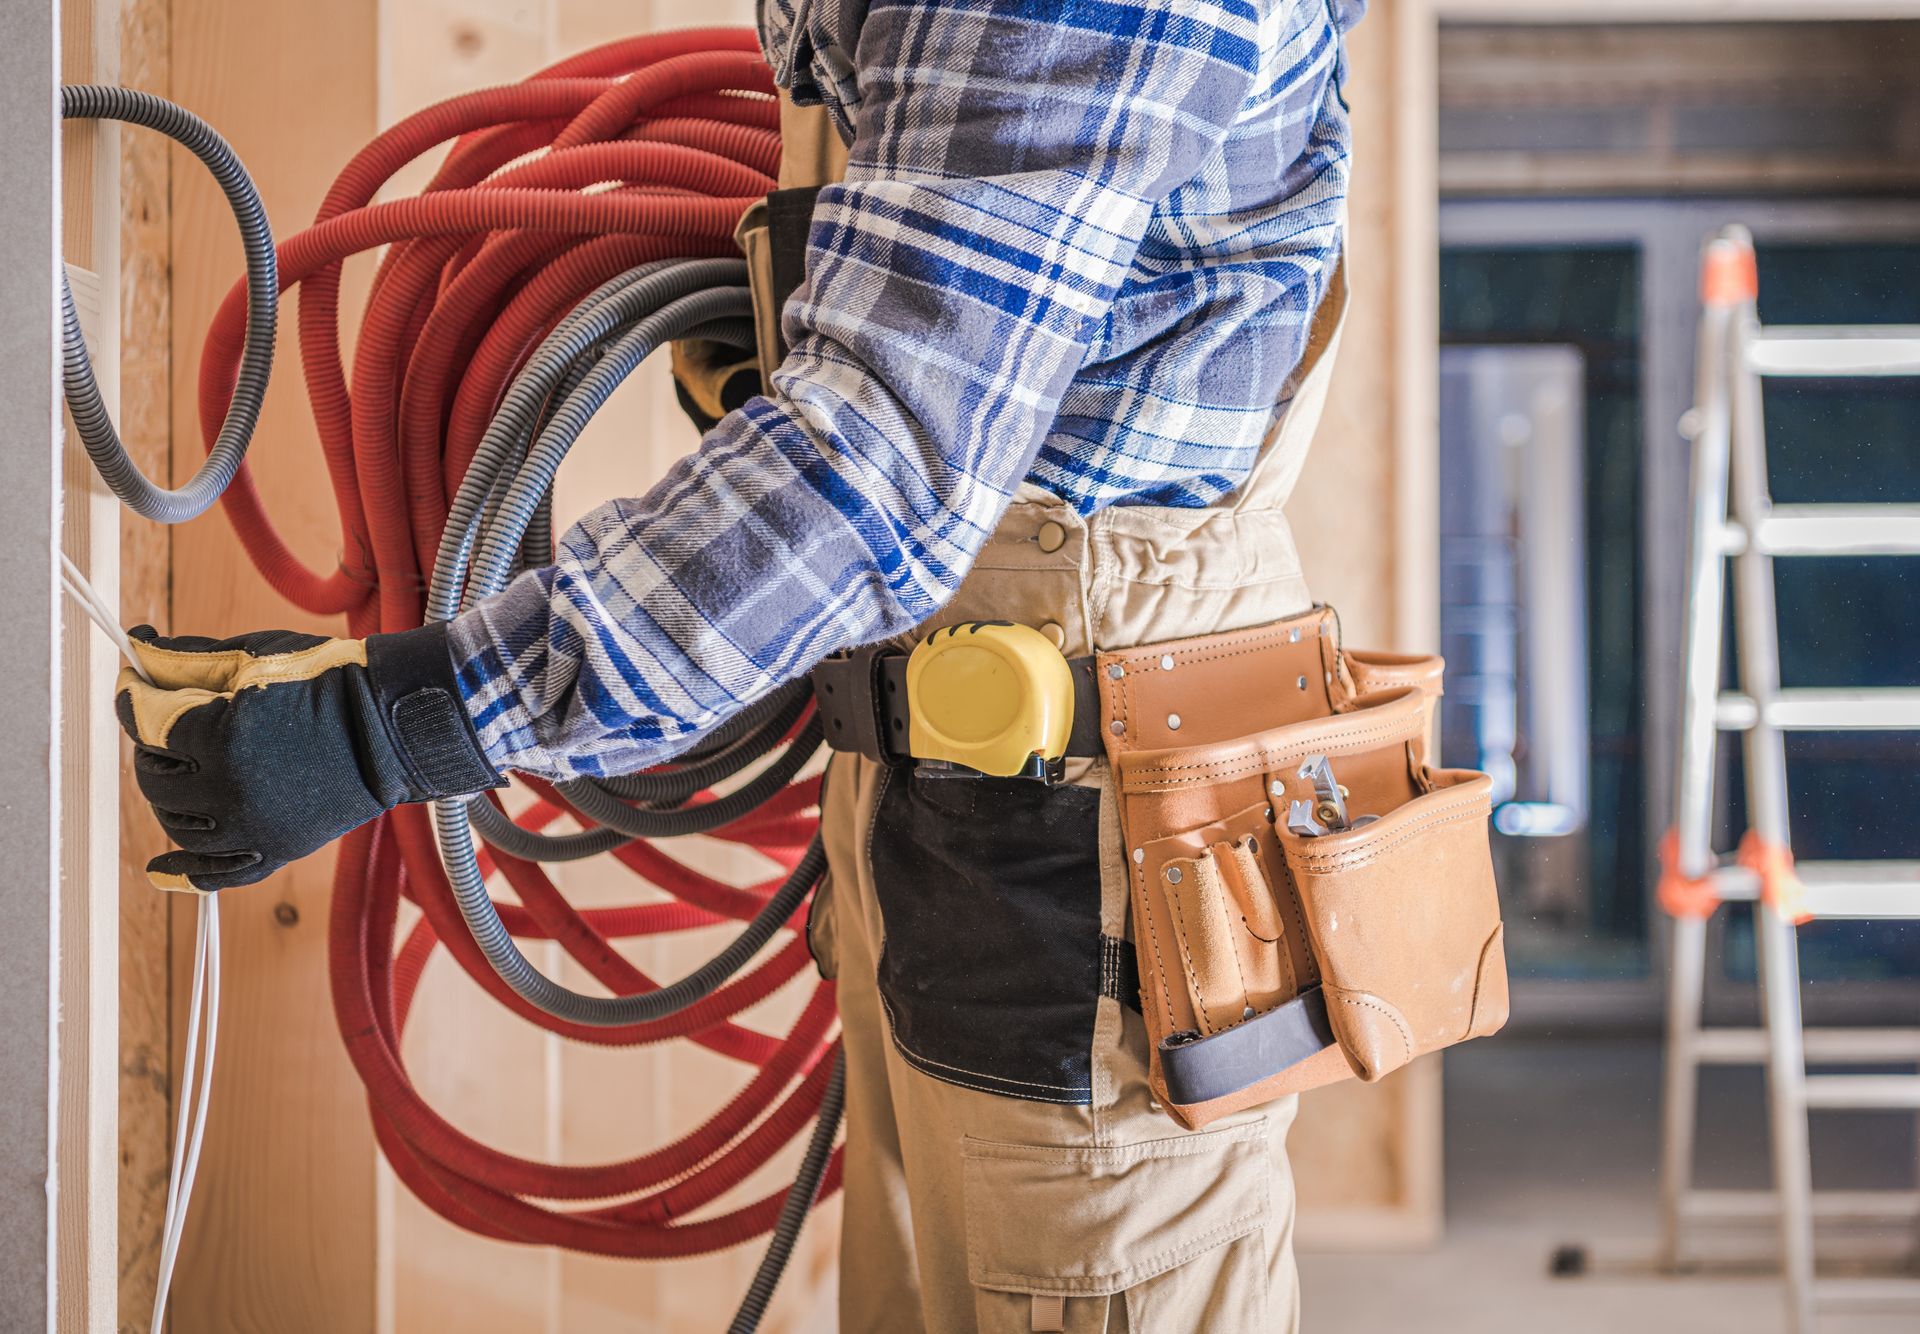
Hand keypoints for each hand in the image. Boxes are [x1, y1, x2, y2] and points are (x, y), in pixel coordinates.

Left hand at [114, 622, 500, 891]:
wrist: (394, 722)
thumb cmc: (331, 680)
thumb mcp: (254, 656)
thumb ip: (186, 660)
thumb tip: (134, 649)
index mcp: (220, 738)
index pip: (145, 721)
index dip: (132, 695)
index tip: (133, 681)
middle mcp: (229, 791)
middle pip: (152, 776)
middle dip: (153, 744)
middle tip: (172, 720)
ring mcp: (253, 827)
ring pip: (174, 823)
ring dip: (167, 794)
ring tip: (184, 769)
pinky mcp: (277, 848)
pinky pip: (219, 874)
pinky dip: (186, 875)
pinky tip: (161, 870)